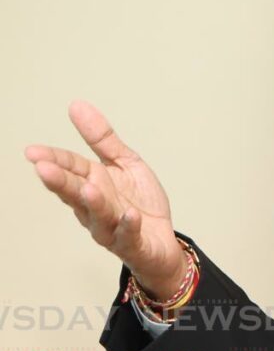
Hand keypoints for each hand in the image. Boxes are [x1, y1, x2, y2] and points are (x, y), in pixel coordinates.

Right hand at [24, 101, 186, 298]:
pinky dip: (128, 226)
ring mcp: (112, 228)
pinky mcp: (133, 245)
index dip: (54, 160)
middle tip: (44, 169)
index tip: (33, 152)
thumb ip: (102, 139)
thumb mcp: (125, 164)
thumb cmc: (140, 204)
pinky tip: (129, 215)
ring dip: (94, 203)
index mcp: (94, 184)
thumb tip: (77, 105)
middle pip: (76, 193)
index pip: (71, 169)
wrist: (163, 243)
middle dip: (61, 182)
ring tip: (89, 189)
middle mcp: (96, 207)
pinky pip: (129, 236)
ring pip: (99, 216)